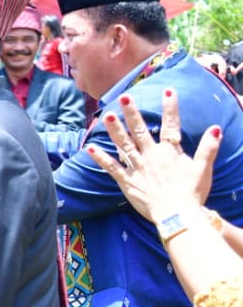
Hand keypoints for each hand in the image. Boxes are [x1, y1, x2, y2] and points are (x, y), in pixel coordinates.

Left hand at [85, 89, 217, 222]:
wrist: (177, 216)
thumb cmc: (192, 193)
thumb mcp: (203, 170)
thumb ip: (207, 148)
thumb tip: (216, 128)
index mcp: (170, 153)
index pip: (171, 126)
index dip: (171, 108)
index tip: (168, 90)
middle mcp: (151, 157)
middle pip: (140, 131)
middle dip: (132, 113)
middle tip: (124, 96)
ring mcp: (137, 168)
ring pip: (124, 145)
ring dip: (115, 130)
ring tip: (106, 115)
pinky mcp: (127, 182)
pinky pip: (112, 168)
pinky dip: (101, 158)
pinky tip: (90, 148)